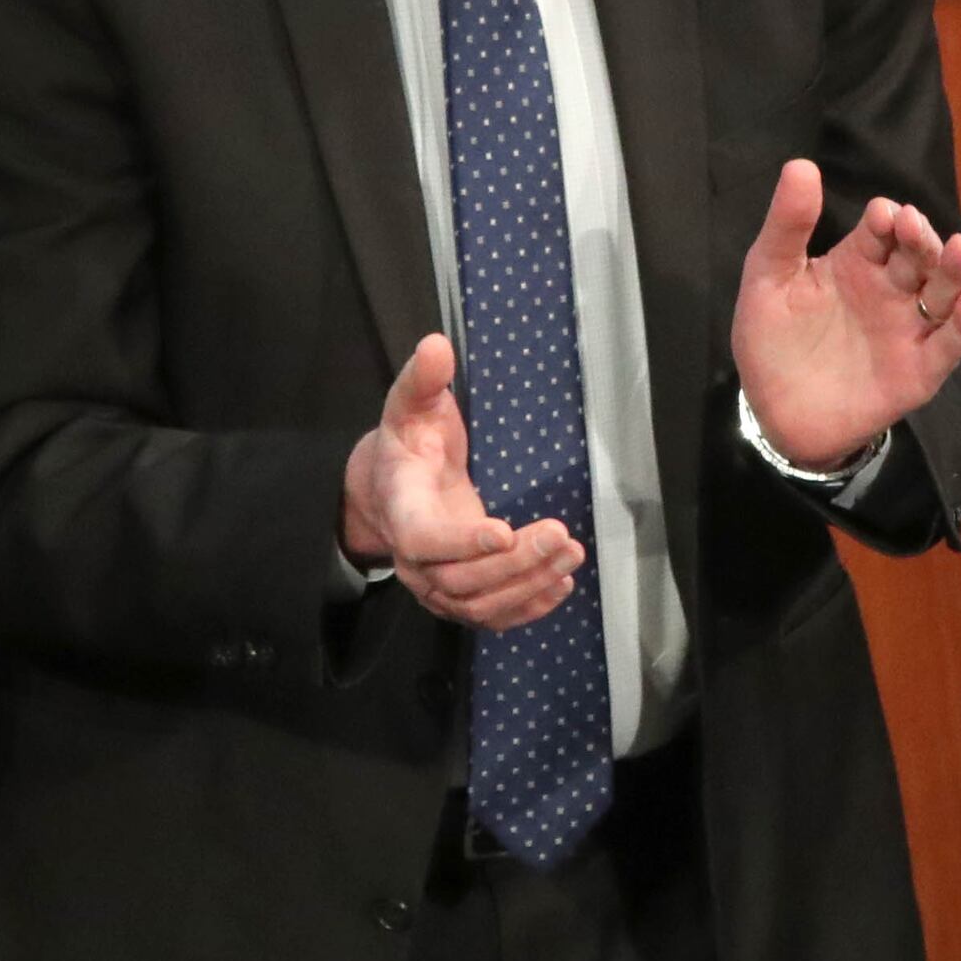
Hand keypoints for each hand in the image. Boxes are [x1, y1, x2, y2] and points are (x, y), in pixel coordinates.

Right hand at [340, 334, 584, 630]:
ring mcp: (436, 584)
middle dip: (514, 563)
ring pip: (479, 603)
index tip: (502, 531)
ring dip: (528, 585)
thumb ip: (421, 379)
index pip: (424, 539)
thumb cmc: (407, 443)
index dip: (460, 542)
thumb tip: (437, 344)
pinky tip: (560, 584)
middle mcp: (415, 559)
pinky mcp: (460, 597)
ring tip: (570, 555)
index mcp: (402, 510)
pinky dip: (527, 608)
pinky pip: (491, 616)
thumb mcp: (408, 405)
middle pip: (461, 579)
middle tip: (560, 535)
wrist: (391, 489)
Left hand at [731, 159, 960, 469]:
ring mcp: (908, 329)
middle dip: (921, 238)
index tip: (882, 214)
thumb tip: (800, 165)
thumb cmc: (771, 342)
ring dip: (954, 270)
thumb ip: (786, 227)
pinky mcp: (920, 370)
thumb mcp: (767, 278)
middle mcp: (890, 290)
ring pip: (944, 292)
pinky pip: (950, 344)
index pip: (883, 230)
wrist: (773, 414)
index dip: (887, 219)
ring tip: (958, 249)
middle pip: (919, 255)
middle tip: (911, 226)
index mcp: (857, 262)